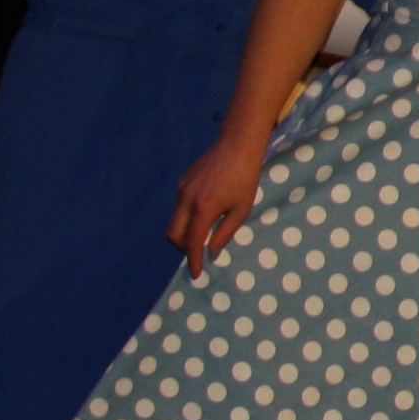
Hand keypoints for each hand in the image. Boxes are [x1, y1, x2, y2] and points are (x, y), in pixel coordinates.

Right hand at [170, 130, 269, 271]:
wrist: (236, 146)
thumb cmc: (245, 178)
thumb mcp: (241, 209)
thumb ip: (225, 233)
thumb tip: (212, 253)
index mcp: (203, 208)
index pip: (191, 242)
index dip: (193, 260)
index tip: (196, 273)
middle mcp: (186, 200)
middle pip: (173, 235)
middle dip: (182, 249)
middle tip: (197, 253)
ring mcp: (181, 190)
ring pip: (173, 221)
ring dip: (183, 234)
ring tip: (201, 236)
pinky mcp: (181, 183)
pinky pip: (178, 208)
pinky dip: (185, 218)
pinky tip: (202, 215)